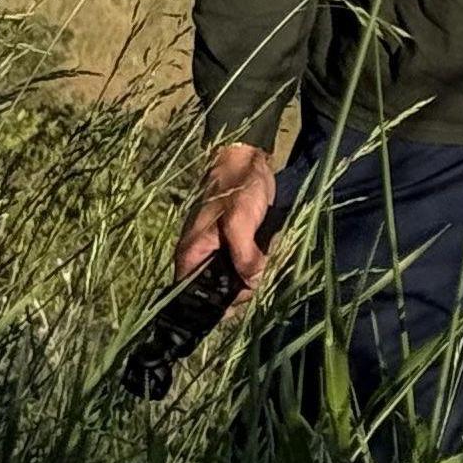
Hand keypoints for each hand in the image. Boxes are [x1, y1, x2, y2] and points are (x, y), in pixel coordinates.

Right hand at [175, 139, 277, 288]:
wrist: (248, 158)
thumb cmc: (236, 187)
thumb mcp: (239, 222)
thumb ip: (244, 256)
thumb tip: (254, 284)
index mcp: (190, 257)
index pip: (196, 298)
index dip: (220, 304)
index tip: (245, 295)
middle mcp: (201, 260)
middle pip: (219, 292)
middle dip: (243, 288)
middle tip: (264, 274)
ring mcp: (219, 253)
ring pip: (235, 279)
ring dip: (254, 275)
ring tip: (270, 262)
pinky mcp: (236, 244)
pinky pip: (245, 264)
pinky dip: (258, 263)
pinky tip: (272, 256)